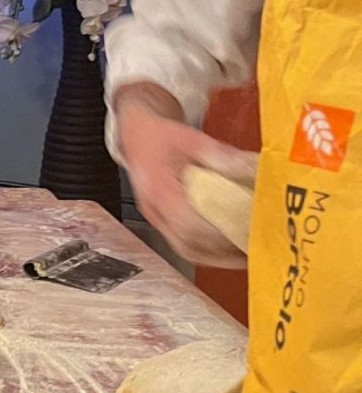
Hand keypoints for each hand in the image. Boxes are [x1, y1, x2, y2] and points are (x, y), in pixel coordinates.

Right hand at [118, 93, 255, 267]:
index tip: (249, 229)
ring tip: (247, 251)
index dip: (221, 231)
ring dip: (219, 256)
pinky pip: (187, 247)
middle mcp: (156, 211)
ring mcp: (158, 220)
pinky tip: (230, 248)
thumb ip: (220, 155)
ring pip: (188, 250)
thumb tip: (250, 168)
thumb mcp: (192, 138)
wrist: (137, 136)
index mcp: (160, 190)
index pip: (189, 223)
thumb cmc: (160, 137)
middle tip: (255, 246)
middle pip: (190, 244)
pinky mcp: (165, 223)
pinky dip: (210, 252)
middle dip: (225, 250)